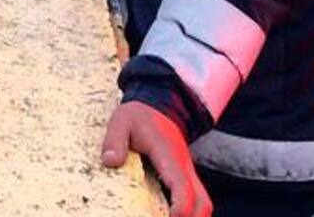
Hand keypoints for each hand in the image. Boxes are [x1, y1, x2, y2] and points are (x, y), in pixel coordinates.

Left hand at [101, 101, 211, 216]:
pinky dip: (189, 213)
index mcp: (169, 155)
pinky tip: (168, 216)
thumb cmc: (138, 116)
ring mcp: (187, 173)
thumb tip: (110, 162)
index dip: (180, 208)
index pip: (182, 186)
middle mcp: (184, 167)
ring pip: (203, 203)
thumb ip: (114, 140)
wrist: (158, 106)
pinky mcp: (184, 178)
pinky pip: (196, 200)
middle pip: (202, 203)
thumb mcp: (121, 120)